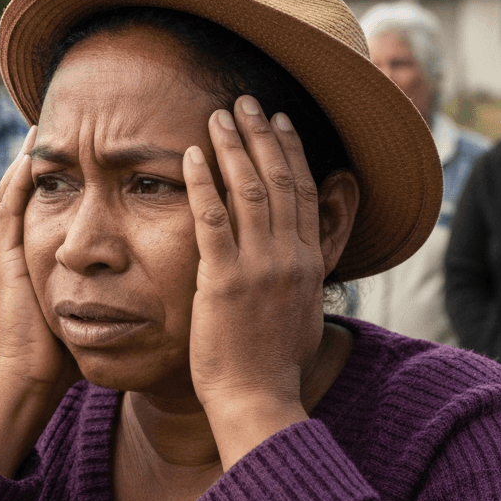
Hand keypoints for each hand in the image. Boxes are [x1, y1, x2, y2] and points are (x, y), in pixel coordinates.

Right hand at [0, 127, 80, 475]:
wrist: (34, 381)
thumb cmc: (65, 352)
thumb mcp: (91, 308)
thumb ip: (105, 286)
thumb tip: (139, 272)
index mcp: (41, 261)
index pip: (50, 206)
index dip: (63, 176)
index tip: (84, 148)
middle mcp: (21, 252)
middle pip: (26, 193)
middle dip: (41, 160)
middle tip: (59, 124)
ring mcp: (8, 255)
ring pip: (11, 195)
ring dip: (24, 162)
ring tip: (39, 129)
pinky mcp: (5, 264)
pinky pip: (6, 213)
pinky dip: (15, 183)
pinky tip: (28, 157)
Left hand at [182, 97, 327, 468]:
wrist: (259, 398)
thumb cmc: (276, 365)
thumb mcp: (305, 313)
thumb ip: (307, 275)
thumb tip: (309, 252)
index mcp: (308, 262)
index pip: (305, 192)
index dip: (292, 152)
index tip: (281, 122)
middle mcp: (289, 257)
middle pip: (280, 180)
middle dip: (263, 136)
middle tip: (248, 102)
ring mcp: (258, 266)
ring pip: (250, 191)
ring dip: (234, 148)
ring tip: (220, 115)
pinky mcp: (224, 280)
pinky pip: (212, 220)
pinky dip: (202, 183)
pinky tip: (190, 156)